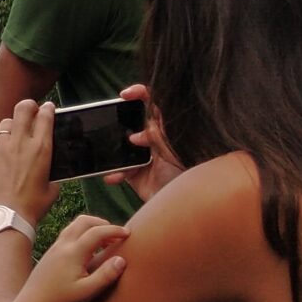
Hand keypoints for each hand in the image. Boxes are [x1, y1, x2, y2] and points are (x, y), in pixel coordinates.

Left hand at [0, 98, 58, 227]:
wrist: (7, 216)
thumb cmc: (32, 206)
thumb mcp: (52, 190)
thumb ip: (52, 176)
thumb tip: (51, 174)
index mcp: (42, 149)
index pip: (46, 117)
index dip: (47, 109)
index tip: (48, 107)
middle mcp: (21, 143)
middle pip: (23, 109)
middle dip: (27, 106)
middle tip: (29, 110)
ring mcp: (1, 147)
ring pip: (5, 123)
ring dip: (10, 126)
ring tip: (10, 136)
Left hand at [18, 214, 127, 301]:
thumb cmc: (61, 301)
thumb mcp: (87, 291)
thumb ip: (106, 275)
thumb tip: (122, 260)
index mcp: (73, 252)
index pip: (97, 232)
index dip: (114, 230)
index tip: (129, 233)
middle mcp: (63, 245)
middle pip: (84, 221)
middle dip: (102, 223)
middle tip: (116, 235)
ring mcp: (54, 247)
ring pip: (74, 226)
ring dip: (91, 227)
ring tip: (104, 241)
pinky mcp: (50, 253)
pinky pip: (68, 234)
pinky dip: (82, 233)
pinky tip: (88, 250)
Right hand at [105, 84, 182, 199]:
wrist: (189, 207)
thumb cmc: (190, 176)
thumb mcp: (177, 151)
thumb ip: (158, 138)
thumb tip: (136, 135)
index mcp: (167, 130)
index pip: (154, 105)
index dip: (140, 94)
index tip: (125, 95)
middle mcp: (154, 141)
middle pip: (132, 123)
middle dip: (119, 123)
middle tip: (111, 125)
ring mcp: (143, 157)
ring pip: (121, 147)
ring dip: (113, 152)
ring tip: (112, 157)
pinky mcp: (135, 175)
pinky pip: (119, 171)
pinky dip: (114, 174)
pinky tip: (112, 177)